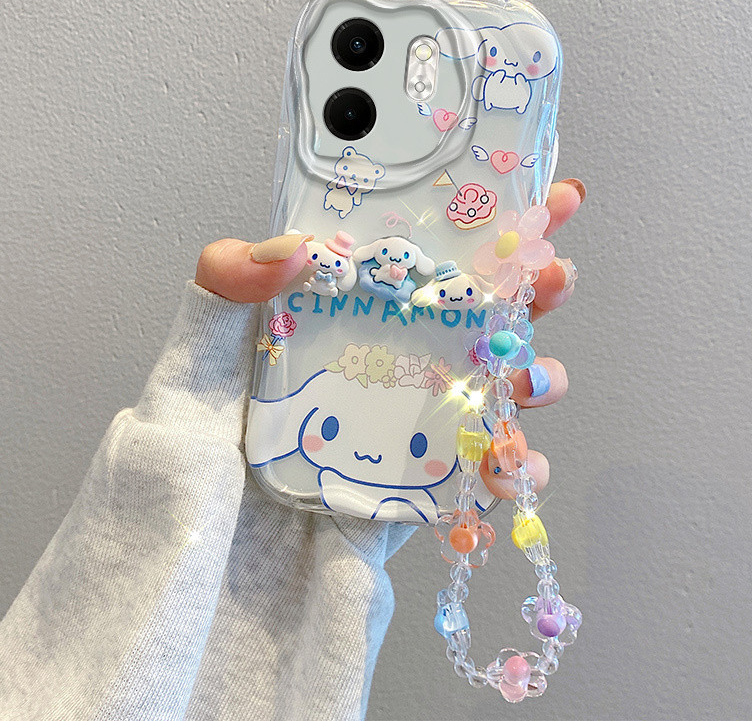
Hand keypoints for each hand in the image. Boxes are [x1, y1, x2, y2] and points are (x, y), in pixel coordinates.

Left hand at [194, 177, 584, 501]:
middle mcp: (398, 359)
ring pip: (503, 390)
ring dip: (538, 381)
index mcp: (358, 315)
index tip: (549, 198)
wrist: (206, 552)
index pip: (432, 254)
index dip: (493, 223)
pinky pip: (489, 470)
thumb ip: (228, 285)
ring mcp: (417, 420)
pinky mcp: (428, 482)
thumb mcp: (201, 352)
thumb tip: (295, 245)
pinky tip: (509, 468)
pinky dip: (518, 469)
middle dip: (539, 291)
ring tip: (529, 384)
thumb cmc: (198, 447)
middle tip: (553, 279)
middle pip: (488, 314)